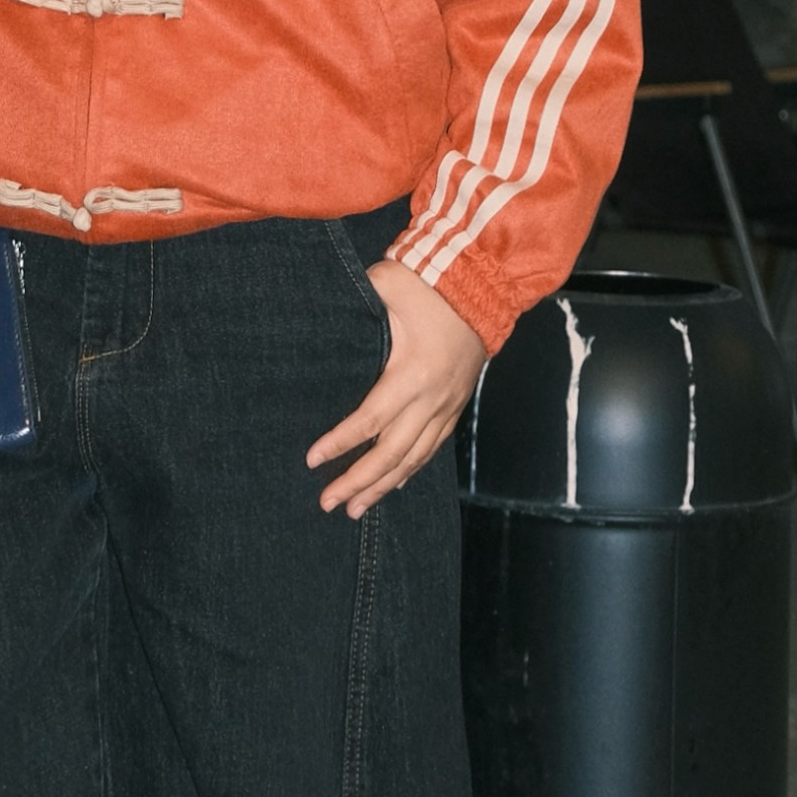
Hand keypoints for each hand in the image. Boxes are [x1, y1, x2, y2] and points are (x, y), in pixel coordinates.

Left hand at [307, 258, 486, 518]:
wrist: (484, 288)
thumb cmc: (428, 286)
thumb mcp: (385, 286)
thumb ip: (353, 305)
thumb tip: (313, 315)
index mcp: (413, 374)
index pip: (369, 420)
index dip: (339, 444)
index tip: (312, 460)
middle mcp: (432, 398)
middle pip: (391, 453)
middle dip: (358, 481)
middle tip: (327, 502)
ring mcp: (447, 406)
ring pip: (413, 458)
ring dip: (382, 486)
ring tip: (354, 509)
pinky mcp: (455, 406)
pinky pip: (432, 448)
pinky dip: (410, 470)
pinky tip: (392, 486)